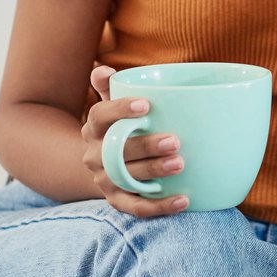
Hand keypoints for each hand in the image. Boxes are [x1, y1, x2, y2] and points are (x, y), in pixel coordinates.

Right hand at [80, 65, 188, 217]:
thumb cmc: (117, 127)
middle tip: (175, 140)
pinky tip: (184, 200)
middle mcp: (94, 155)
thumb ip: (110, 87)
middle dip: (146, 146)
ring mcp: (105, 180)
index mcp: (93, 128)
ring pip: (128, 178)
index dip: (120, 110)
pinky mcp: (116, 200)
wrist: (102, 165)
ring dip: (154, 172)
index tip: (146, 105)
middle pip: (118, 151)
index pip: (99, 116)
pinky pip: (136, 207)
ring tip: (181, 164)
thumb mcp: (111, 106)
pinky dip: (160, 207)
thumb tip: (104, 69)